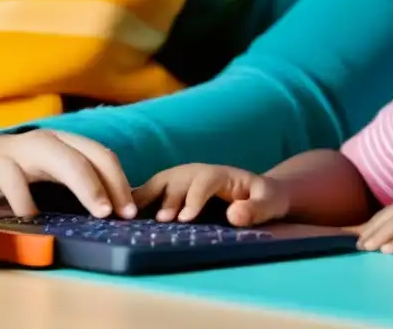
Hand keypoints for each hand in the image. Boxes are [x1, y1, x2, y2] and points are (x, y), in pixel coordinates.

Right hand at [0, 131, 134, 218]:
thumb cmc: (10, 174)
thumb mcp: (46, 176)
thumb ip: (73, 185)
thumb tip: (112, 209)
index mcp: (64, 143)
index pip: (102, 156)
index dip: (120, 182)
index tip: (130, 211)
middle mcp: (47, 141)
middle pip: (89, 156)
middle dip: (111, 184)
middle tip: (120, 214)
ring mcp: (22, 149)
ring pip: (64, 160)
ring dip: (87, 186)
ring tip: (99, 212)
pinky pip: (17, 181)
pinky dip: (28, 201)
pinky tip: (35, 219)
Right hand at [132, 164, 289, 224]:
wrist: (260, 193)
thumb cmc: (266, 199)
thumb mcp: (270, 204)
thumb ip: (255, 209)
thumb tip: (234, 215)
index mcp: (223, 173)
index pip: (206, 179)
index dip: (194, 197)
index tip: (185, 218)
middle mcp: (199, 171)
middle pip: (179, 177)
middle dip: (168, 197)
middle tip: (161, 220)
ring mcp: (184, 178)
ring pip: (162, 180)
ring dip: (147, 195)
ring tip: (135, 215)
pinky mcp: (173, 188)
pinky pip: (152, 190)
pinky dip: (138, 198)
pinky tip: (122, 211)